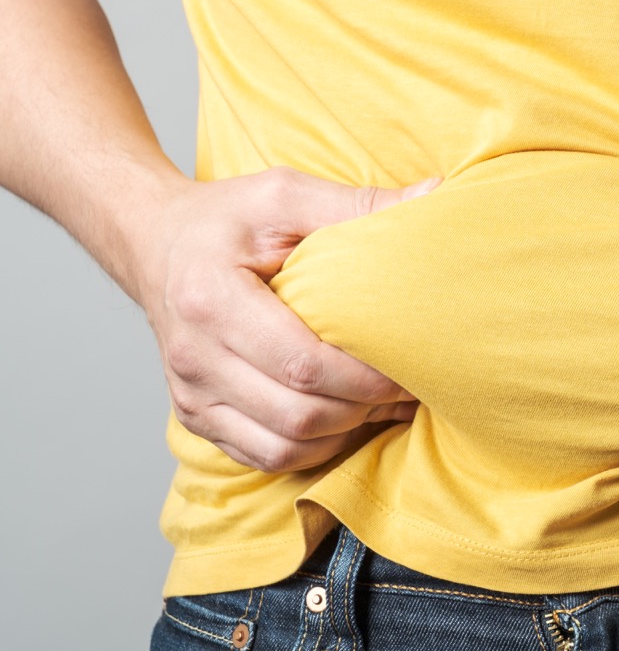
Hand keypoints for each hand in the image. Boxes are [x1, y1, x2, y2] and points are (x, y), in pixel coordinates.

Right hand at [135, 167, 439, 472]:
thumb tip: (434, 195)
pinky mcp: (196, 416)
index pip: (302, 364)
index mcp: (211, 300)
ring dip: (344, 433)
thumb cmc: (224, 218)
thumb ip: (356, 203)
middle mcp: (194, 356)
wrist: (152, 243)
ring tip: (384, 404)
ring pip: (284, 447)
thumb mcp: (284, 195)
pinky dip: (314, 447)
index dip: (366, 378)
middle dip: (365, 408)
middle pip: (298, 413)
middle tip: (410, 387)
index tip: (412, 365)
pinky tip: (345, 418)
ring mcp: (191, 395)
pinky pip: (265, 456)